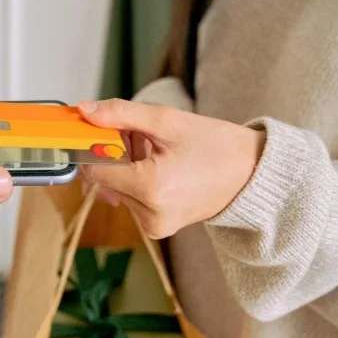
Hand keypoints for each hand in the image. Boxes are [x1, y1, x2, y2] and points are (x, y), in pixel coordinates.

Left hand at [77, 99, 265, 238]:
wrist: (252, 175)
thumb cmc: (216, 145)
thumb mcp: (167, 121)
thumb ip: (121, 114)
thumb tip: (85, 110)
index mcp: (151, 188)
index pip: (93, 169)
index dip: (89, 145)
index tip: (96, 127)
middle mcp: (149, 214)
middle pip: (104, 178)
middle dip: (112, 153)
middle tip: (138, 134)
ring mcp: (154, 225)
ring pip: (116, 188)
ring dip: (124, 166)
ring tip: (154, 150)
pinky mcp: (157, 227)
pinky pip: (130, 198)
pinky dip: (135, 179)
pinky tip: (158, 166)